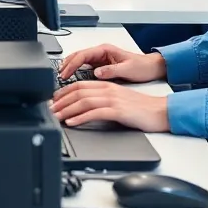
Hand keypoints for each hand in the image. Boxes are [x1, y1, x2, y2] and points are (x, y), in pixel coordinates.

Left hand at [51, 82, 169, 131]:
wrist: (159, 111)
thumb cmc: (140, 108)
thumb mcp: (117, 100)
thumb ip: (101, 100)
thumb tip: (83, 108)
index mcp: (106, 85)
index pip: (79, 85)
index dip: (63, 92)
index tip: (52, 100)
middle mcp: (107, 90)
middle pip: (78, 92)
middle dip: (60, 101)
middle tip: (48, 109)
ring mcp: (113, 99)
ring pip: (83, 101)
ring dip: (66, 109)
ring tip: (55, 116)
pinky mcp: (118, 111)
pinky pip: (95, 113)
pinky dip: (80, 117)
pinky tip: (72, 122)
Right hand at [58, 44, 165, 81]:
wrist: (151, 67)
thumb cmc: (141, 66)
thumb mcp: (127, 69)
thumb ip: (111, 70)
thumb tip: (96, 73)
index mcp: (105, 50)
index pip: (82, 55)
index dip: (72, 64)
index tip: (65, 74)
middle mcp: (101, 52)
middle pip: (78, 55)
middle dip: (66, 64)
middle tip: (58, 76)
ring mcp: (100, 58)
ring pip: (79, 60)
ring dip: (70, 67)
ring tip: (62, 77)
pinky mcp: (101, 64)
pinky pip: (84, 66)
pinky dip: (76, 70)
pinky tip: (72, 78)